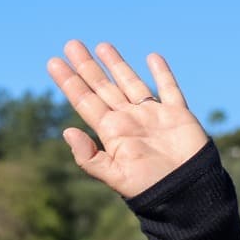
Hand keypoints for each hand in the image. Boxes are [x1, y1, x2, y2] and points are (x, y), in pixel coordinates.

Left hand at [45, 41, 209, 198]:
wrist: (184, 194)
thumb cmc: (149, 188)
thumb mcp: (113, 176)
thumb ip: (89, 156)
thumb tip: (66, 131)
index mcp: (111, 132)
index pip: (85, 101)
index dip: (70, 82)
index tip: (54, 63)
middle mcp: (128, 119)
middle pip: (103, 87)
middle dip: (87, 66)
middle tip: (71, 44)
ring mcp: (152, 115)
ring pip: (131, 83)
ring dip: (117, 64)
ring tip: (101, 46)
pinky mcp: (178, 114)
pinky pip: (169, 89)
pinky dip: (162, 73)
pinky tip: (152, 57)